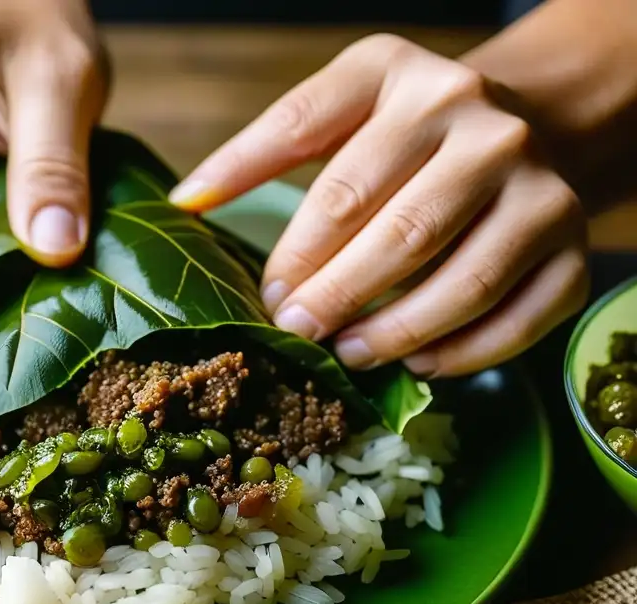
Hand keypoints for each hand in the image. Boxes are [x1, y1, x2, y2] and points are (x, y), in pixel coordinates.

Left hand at [170, 34, 588, 377]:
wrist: (527, 121)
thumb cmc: (407, 131)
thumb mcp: (336, 111)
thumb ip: (262, 150)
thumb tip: (184, 202)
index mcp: (408, 85)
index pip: (340, 183)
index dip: (295, 251)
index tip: (266, 297)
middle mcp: (485, 127)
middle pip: (401, 234)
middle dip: (337, 296)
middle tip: (298, 334)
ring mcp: (540, 186)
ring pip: (463, 282)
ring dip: (396, 333)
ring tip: (347, 353)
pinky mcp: (574, 243)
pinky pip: (519, 317)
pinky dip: (464, 353)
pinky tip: (418, 364)